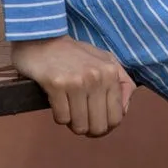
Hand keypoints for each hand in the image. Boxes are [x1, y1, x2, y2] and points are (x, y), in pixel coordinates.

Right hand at [10, 35, 135, 137]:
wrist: (42, 39)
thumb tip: (124, 109)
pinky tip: (57, 100)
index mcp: (111, 72)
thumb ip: (122, 83)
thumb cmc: (74, 54)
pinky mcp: (56, 85)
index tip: (94, 120)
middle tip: (79, 117)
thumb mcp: (105, 60)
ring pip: (79, 126)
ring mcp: (76, 81)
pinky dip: (58, 115)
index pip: (116, 118)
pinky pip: (61, 118)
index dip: (105, 126)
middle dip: (88, 128)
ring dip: (72, 122)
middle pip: (98, 127)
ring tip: (68, 107)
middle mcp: (96, 77)